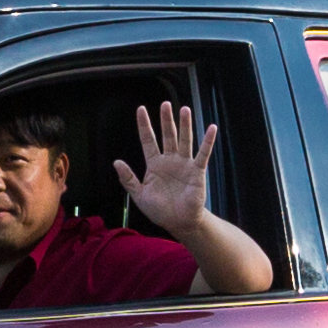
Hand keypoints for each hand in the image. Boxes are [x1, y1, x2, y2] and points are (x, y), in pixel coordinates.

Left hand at [121, 98, 217, 237]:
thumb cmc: (160, 210)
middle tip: (165, 104)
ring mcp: (184, 164)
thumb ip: (128, 179)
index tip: (141, 109)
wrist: (179, 223)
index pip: (148, 140)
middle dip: (166, 120)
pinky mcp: (197, 172)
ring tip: (184, 110)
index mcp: (154, 164)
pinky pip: (203, 154)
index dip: (144, 125)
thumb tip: (116, 162)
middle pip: (167, 135)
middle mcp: (169, 160)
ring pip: (184, 140)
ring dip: (184, 125)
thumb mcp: (139, 195)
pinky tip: (211, 128)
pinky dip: (207, 141)